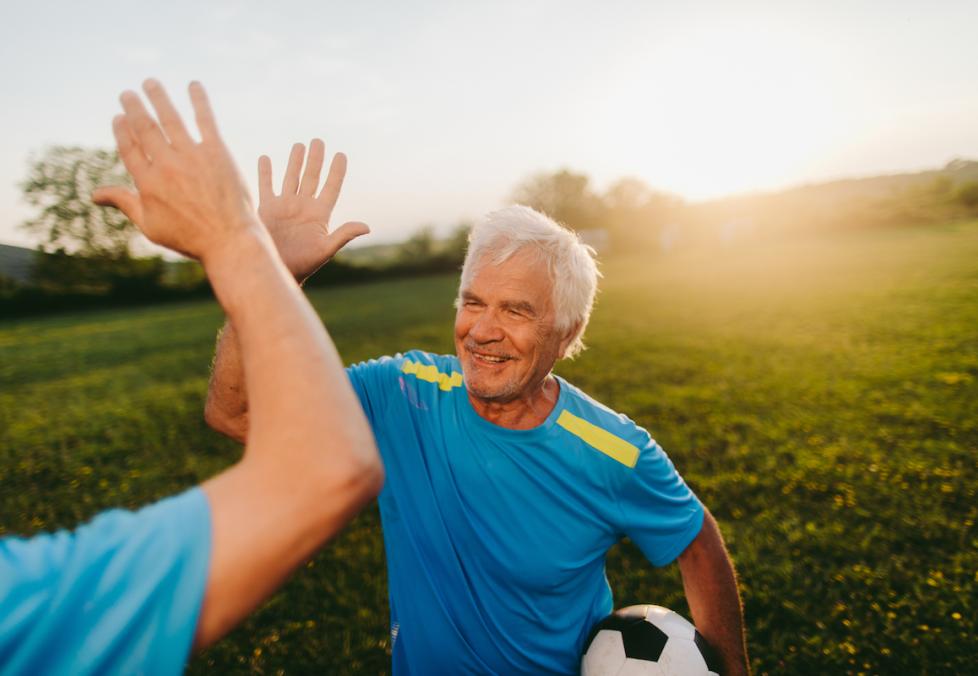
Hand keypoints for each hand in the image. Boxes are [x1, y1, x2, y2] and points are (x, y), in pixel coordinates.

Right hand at [92, 79, 261, 262]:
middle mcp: (166, 165)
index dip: (122, 130)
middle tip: (128, 93)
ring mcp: (192, 156)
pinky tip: (193, 85)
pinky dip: (199, 101)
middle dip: (134, 107)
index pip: (129, 148)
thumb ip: (124, 203)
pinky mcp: (217, 152)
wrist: (229, 240)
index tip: (119, 117)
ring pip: (170, 119)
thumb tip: (94, 194)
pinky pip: (206, 120)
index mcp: (148, 182)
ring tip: (151, 83)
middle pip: (145, 128)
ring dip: (158, 97)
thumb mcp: (150, 225)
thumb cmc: (190, 238)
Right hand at [257, 139, 368, 281]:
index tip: (341, 154)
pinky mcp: (267, 209)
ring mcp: (285, 206)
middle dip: (315, 159)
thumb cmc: (304, 265)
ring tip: (299, 145)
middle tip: (318, 141)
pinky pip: (266, 186)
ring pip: (291, 177)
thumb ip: (344, 235)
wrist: (277, 271)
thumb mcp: (325, 250)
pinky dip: (265, 172)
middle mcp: (303, 207)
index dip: (336, 171)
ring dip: (294, 161)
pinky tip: (266, 158)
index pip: (331, 187)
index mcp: (319, 214)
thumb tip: (367, 227)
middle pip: (311, 177)